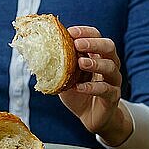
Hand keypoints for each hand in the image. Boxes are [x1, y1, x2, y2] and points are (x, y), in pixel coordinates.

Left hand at [59, 26, 132, 146]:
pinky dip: (92, 87)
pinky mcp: (113, 97)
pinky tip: (79, 87)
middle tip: (78, 44)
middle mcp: (109, 64)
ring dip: (94, 63)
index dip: (85, 32)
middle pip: (108, 47)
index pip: (96, 36)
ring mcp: (113, 80)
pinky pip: (105, 90)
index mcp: (98, 55)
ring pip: (110, 67)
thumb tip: (35, 54)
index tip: (71, 31)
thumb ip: (57, 65)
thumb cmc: (79, 93)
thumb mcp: (65, 76)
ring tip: (80, 63)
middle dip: (93, 43)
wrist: (91, 117)